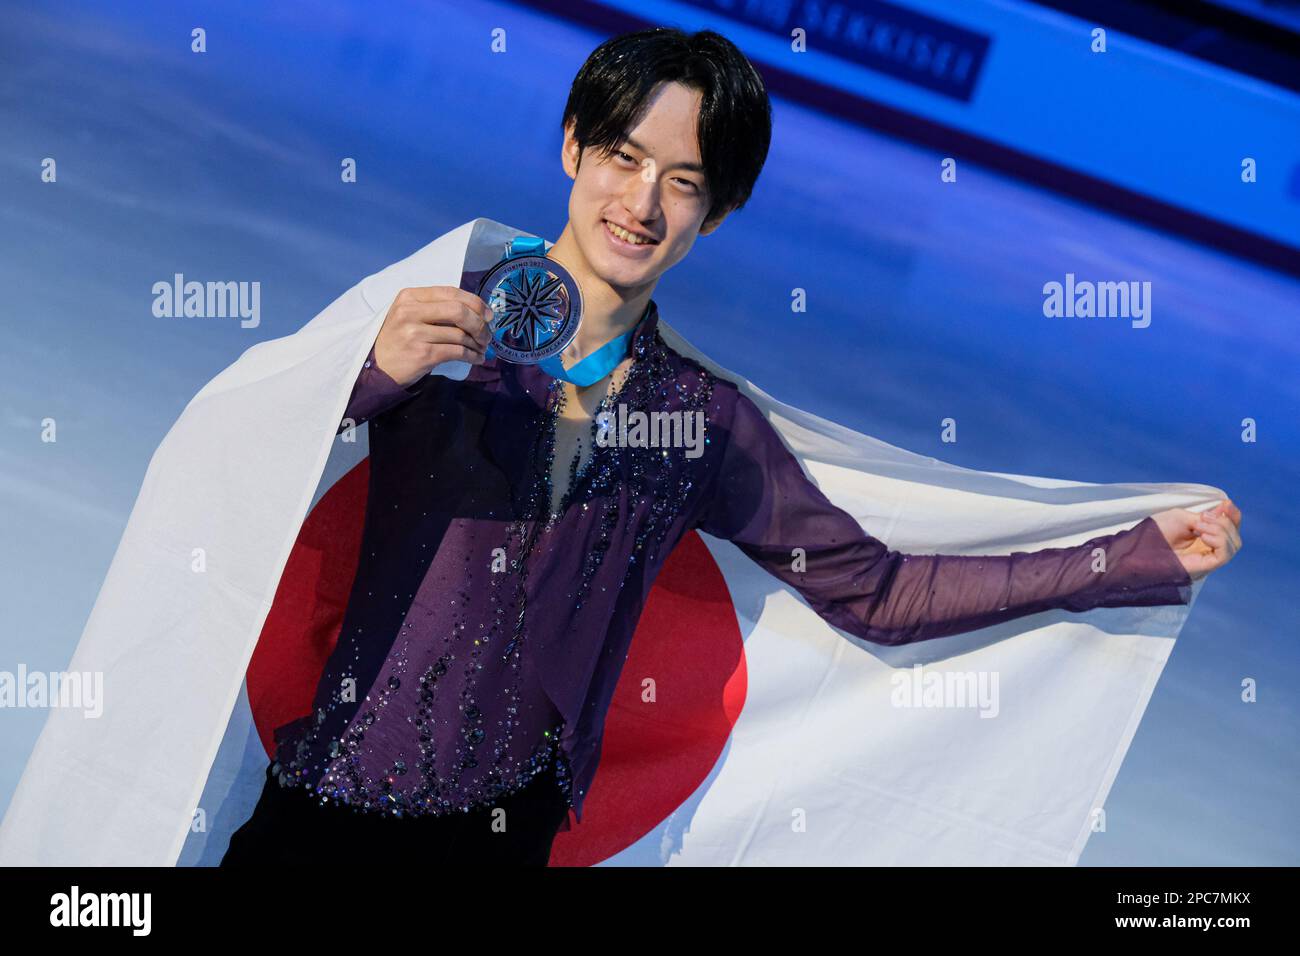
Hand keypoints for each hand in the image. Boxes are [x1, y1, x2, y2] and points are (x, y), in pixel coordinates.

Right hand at [372, 286, 493, 386]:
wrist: (377, 367)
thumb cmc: (399, 339)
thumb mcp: (409, 315)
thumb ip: (436, 308)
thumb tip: (479, 312)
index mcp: (409, 296)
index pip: (451, 292)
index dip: (475, 303)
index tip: (488, 315)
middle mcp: (410, 312)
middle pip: (459, 311)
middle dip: (480, 324)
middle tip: (487, 335)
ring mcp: (415, 333)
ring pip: (460, 334)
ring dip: (478, 343)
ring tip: (482, 349)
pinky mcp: (422, 354)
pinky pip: (457, 352)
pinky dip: (472, 356)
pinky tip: (476, 359)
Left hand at [1151, 499, 1241, 580]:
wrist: (1140, 546)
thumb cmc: (1156, 532)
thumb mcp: (1182, 517)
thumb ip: (1205, 516)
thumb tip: (1226, 507)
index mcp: (1204, 536)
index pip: (1230, 527)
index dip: (1233, 515)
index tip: (1226, 504)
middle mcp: (1209, 548)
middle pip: (1234, 536)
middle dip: (1225, 522)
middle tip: (1203, 517)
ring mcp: (1207, 558)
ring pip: (1233, 545)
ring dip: (1221, 530)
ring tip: (1199, 526)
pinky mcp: (1205, 567)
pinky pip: (1225, 555)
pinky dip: (1220, 542)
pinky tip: (1204, 536)